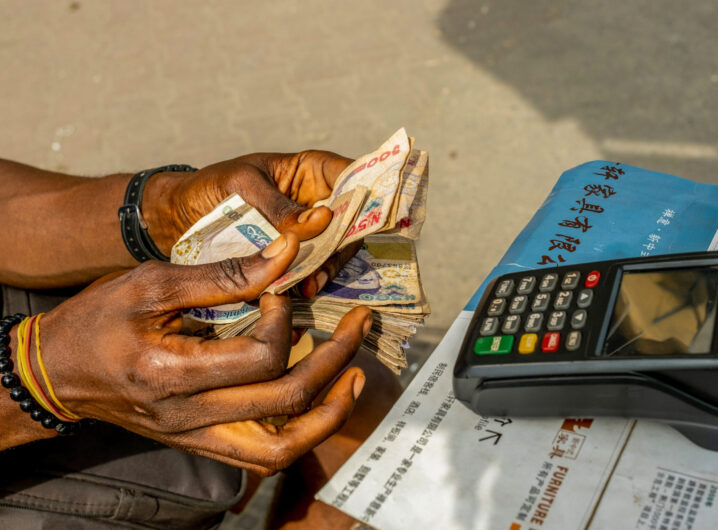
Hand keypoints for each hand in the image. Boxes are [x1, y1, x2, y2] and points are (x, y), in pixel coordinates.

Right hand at [36, 232, 370, 474]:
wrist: (56, 373)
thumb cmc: (97, 320)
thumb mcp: (151, 284)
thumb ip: (223, 274)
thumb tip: (287, 254)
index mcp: (171, 374)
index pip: (259, 358)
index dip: (284, 319)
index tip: (281, 289)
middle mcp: (189, 417)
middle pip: (285, 402)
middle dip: (335, 358)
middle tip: (359, 323)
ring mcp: (197, 437)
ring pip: (281, 447)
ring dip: (329, 412)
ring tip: (357, 375)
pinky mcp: (202, 443)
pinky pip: (264, 452)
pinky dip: (302, 430)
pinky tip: (325, 399)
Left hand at [142, 150, 355, 295]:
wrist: (176, 217)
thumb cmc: (209, 187)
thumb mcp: (242, 186)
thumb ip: (279, 205)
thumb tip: (321, 221)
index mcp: (311, 170)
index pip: (354, 175)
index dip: (370, 193)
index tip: (367, 219)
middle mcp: (318, 200)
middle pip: (352, 220)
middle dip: (343, 244)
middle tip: (325, 265)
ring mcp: (309, 231)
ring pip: (337, 249)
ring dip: (327, 268)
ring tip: (307, 285)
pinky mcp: (296, 256)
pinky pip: (315, 268)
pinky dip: (311, 280)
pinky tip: (299, 291)